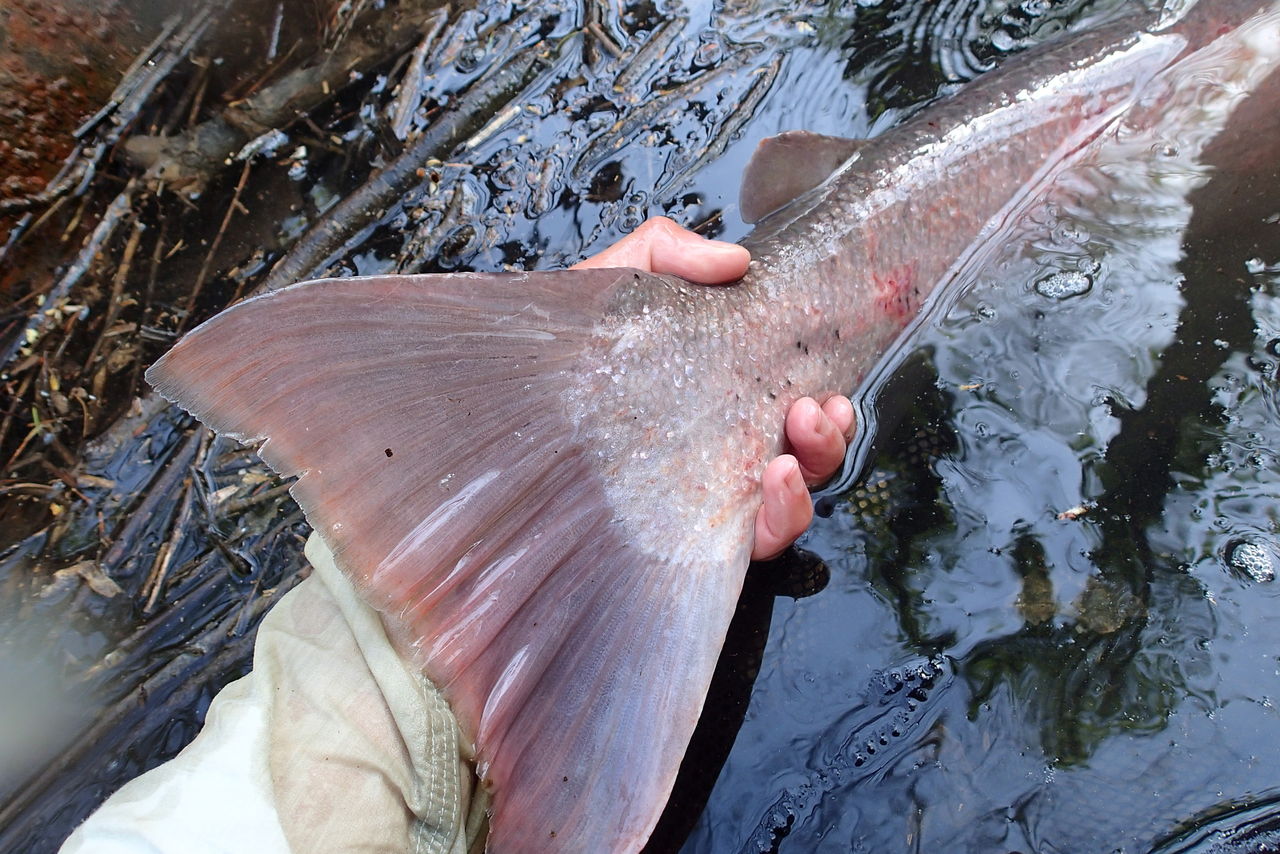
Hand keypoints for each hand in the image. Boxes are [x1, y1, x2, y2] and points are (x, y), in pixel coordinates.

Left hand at [573, 217, 854, 560]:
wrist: (492, 389)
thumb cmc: (556, 345)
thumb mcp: (614, 279)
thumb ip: (668, 253)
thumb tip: (736, 261)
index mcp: (713, 400)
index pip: (786, 414)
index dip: (825, 411)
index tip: (830, 390)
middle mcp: (713, 454)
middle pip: (800, 464)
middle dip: (826, 443)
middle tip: (814, 411)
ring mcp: (694, 498)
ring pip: (783, 510)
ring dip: (807, 481)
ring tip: (787, 456)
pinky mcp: (671, 534)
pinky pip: (741, 544)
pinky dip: (773, 520)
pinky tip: (768, 485)